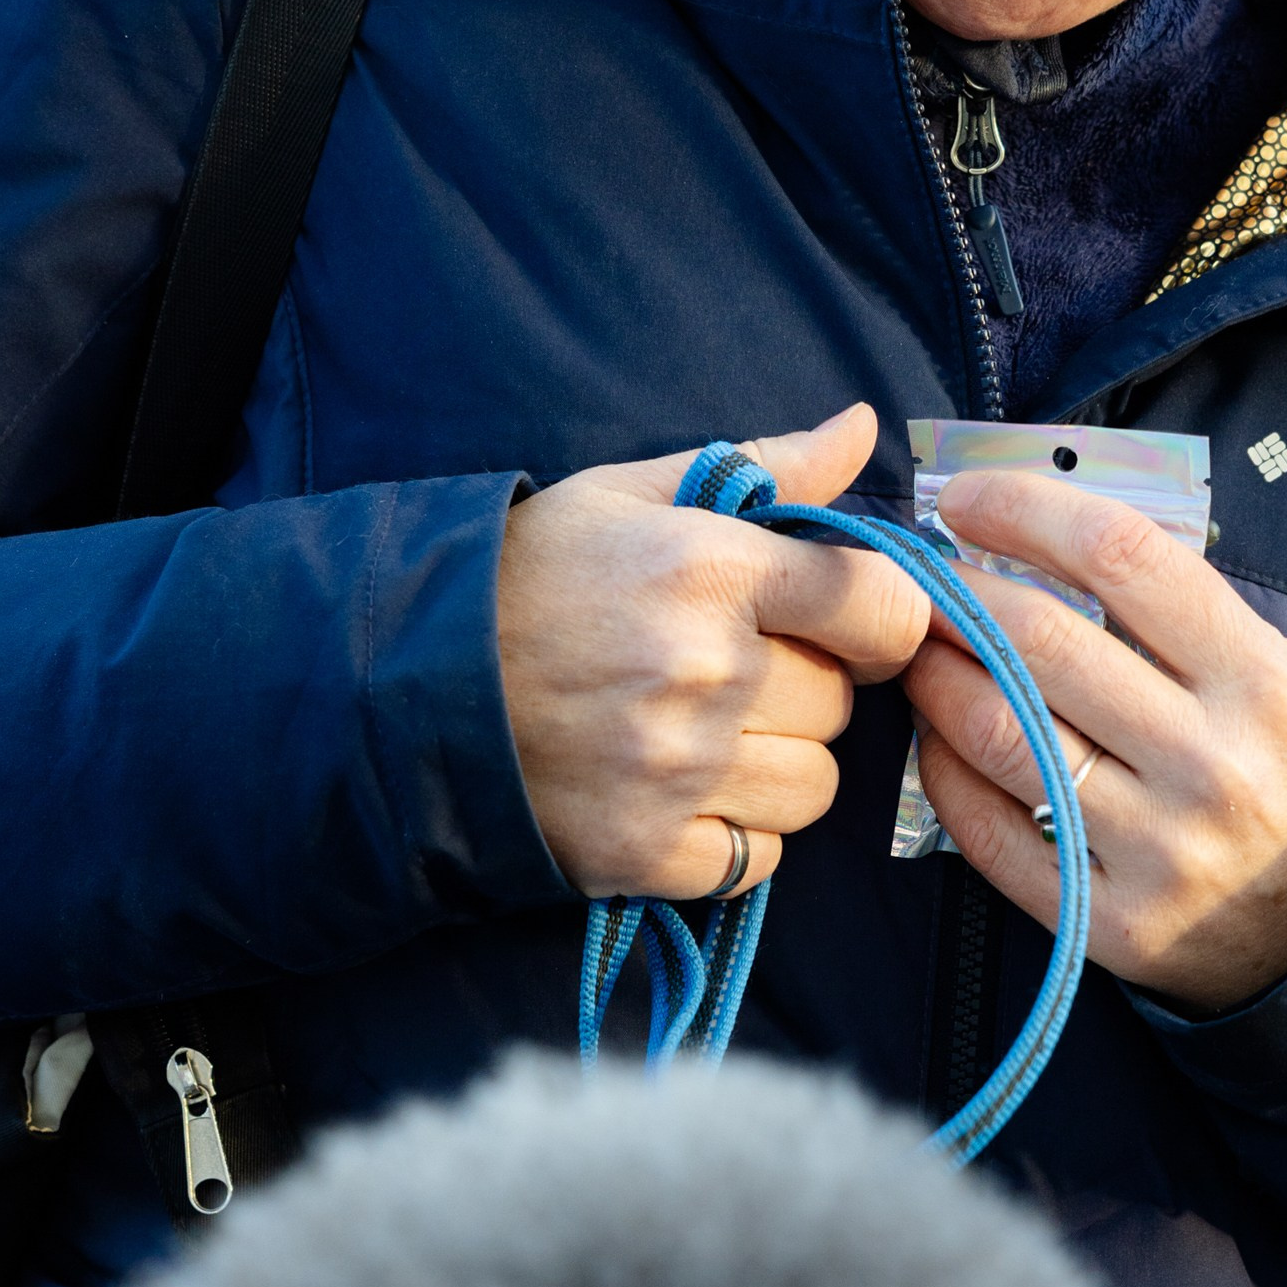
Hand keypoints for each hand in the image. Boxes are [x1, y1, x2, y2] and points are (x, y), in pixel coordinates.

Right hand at [497, 404, 929, 900]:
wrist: (403, 682)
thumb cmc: (529, 575)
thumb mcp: (635, 495)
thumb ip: (766, 468)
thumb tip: (864, 429)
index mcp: (708, 571)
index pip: (883, 606)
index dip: (880, 615)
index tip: (843, 617)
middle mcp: (702, 675)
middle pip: (841, 703)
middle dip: (805, 685)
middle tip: (730, 667)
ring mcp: (673, 772)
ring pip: (815, 787)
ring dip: (780, 764)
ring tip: (704, 730)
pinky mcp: (642, 851)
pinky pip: (759, 858)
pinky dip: (736, 833)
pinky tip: (681, 790)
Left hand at [903, 471, 1286, 1011]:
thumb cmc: (1278, 768)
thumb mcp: (1266, 671)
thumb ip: (1169, 608)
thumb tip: (1028, 530)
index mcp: (1257, 678)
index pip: (1121, 555)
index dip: (1026, 510)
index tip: (967, 498)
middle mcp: (1211, 762)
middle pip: (1040, 641)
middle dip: (954, 593)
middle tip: (918, 579)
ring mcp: (1160, 849)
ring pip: (999, 733)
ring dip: (933, 676)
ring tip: (919, 651)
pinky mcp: (1111, 923)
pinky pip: (990, 833)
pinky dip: (944, 773)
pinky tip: (937, 739)